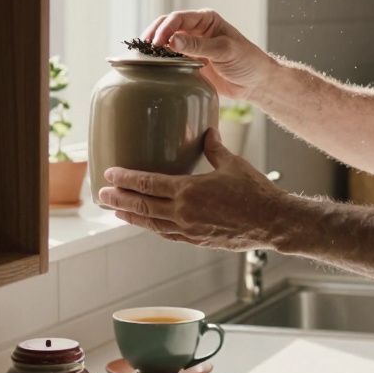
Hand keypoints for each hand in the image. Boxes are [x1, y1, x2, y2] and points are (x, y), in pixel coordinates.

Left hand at [98, 129, 287, 250]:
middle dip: (119, 199)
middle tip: (101, 194)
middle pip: (142, 206)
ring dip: (131, 216)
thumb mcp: (233, 164)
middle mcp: (184, 213)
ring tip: (116, 210)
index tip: (110, 174)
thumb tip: (207, 131)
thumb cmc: (256, 192)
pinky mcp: (197, 241)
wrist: (273, 223)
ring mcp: (189, 230)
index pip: (148, 183)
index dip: (126, 179)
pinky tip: (147, 224)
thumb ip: (215, 148)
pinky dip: (153, 228)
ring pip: (151, 224)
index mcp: (189, 191)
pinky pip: (167, 234)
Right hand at [143, 9, 273, 100]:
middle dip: (154, 35)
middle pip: (167, 27)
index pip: (178, 18)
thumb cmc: (247, 61)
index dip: (164, 29)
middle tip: (143, 49)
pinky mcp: (189, 62)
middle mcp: (196, 30)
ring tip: (142, 57)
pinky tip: (151, 67)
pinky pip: (170, 59)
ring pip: (166, 42)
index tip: (156, 43)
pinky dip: (160, 61)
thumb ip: (198, 46)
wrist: (255, 82)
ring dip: (154, 48)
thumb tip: (172, 40)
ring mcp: (191, 46)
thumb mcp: (224, 51)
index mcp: (206, 20)